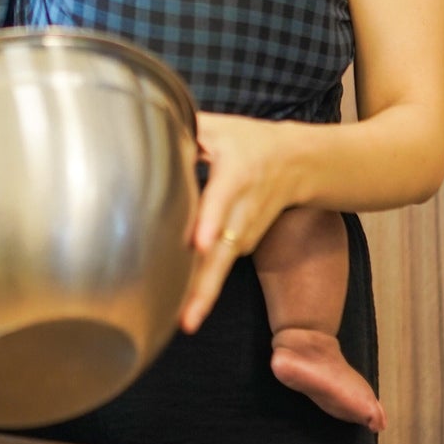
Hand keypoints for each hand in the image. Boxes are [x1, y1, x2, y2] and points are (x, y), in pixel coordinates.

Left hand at [179, 112, 297, 333]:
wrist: (300, 163)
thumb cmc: (250, 142)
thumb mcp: (220, 128)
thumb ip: (185, 129)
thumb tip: (143, 122)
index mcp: (236, 174)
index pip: (222, 200)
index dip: (211, 222)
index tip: (199, 244)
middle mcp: (244, 209)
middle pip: (224, 251)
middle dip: (205, 287)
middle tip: (186, 319)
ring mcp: (247, 232)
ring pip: (222, 266)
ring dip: (201, 293)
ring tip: (179, 321)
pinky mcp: (245, 245)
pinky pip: (220, 265)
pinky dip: (202, 284)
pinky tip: (182, 303)